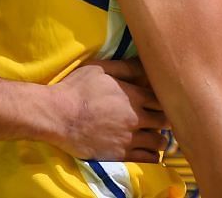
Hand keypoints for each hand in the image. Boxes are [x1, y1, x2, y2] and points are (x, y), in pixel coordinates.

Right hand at [47, 61, 169, 162]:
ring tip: (153, 135)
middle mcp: (136, 118)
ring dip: (158, 138)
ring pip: (159, 142)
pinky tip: (147, 150)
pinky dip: (152, 155)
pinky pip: (148, 159)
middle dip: (163, 119)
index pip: (162, 100)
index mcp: (133, 96)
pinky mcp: (121, 154)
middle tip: (159, 119)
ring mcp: (129, 138)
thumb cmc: (75, 89)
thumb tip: (145, 62)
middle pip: (164, 121)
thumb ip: (125, 67)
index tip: (159, 102)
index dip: (163, 101)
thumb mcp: (99, 69)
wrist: (57, 116)